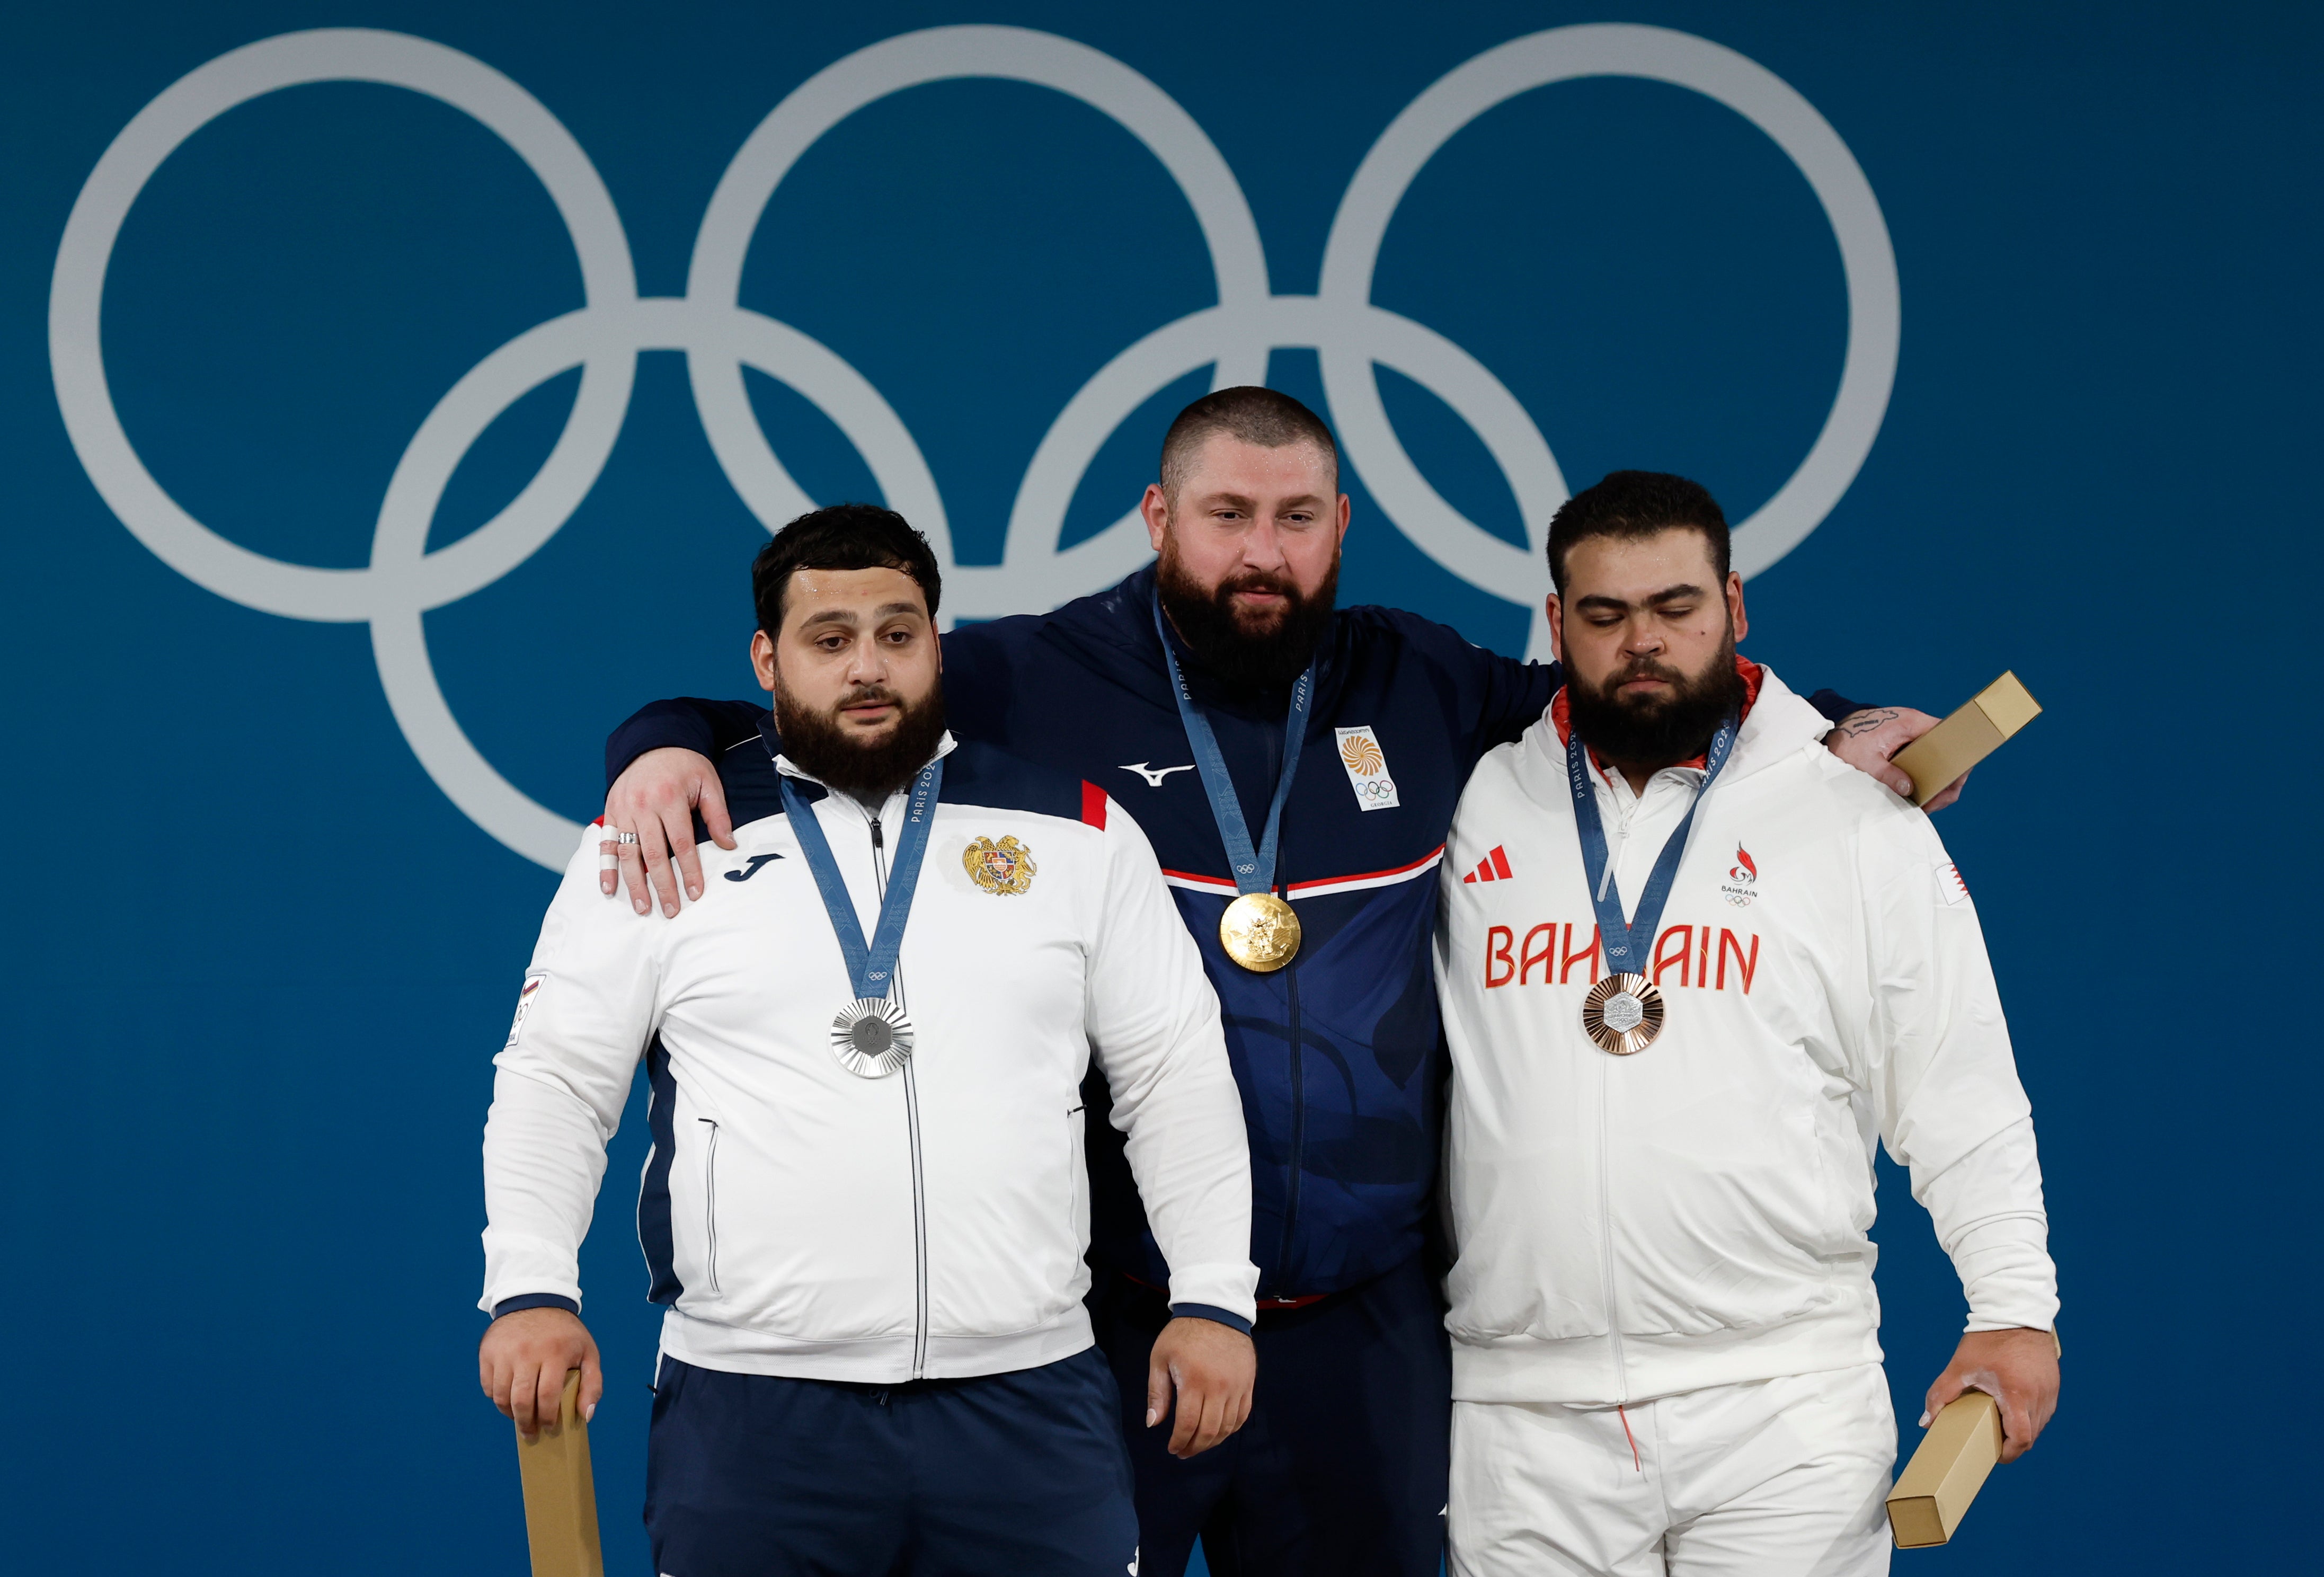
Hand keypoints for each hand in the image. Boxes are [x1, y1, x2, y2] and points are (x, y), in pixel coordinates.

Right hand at [479, 1307, 603, 1439]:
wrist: (535, 1301)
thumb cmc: (564, 1334)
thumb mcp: (587, 1352)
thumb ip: (592, 1384)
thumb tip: (585, 1415)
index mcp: (555, 1352)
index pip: (548, 1395)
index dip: (548, 1417)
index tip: (550, 1427)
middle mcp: (527, 1352)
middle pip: (521, 1400)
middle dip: (526, 1423)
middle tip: (530, 1433)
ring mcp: (504, 1352)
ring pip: (501, 1396)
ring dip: (509, 1414)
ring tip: (519, 1418)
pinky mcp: (488, 1352)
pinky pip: (488, 1386)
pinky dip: (496, 1398)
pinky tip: (508, 1399)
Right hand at [603, 747, 733, 915]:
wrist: (652, 741)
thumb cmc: (685, 765)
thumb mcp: (708, 782)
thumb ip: (717, 814)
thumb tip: (728, 844)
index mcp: (669, 798)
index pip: (682, 843)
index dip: (689, 871)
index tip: (695, 893)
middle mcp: (643, 806)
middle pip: (654, 854)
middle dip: (663, 885)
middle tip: (671, 910)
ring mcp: (623, 810)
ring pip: (628, 853)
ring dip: (634, 884)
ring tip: (643, 907)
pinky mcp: (610, 812)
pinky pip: (607, 844)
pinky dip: (606, 867)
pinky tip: (609, 888)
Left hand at [1145, 1316, 1255, 1458]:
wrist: (1216, 1310)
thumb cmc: (1183, 1334)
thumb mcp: (1160, 1358)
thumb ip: (1157, 1393)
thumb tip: (1153, 1424)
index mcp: (1194, 1381)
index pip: (1188, 1424)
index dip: (1179, 1442)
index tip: (1172, 1448)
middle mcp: (1219, 1388)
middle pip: (1209, 1431)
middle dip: (1195, 1447)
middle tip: (1184, 1452)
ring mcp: (1237, 1387)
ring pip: (1227, 1427)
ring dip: (1212, 1442)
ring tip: (1199, 1445)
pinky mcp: (1248, 1384)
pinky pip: (1242, 1416)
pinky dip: (1230, 1429)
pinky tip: (1219, 1432)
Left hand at [1824, 707, 1971, 810]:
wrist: (1834, 731)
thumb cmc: (1849, 741)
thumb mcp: (1865, 761)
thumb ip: (1886, 774)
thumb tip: (1908, 790)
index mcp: (1912, 722)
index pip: (1949, 736)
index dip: (1957, 758)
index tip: (1953, 781)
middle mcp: (1917, 726)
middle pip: (1947, 752)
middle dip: (1946, 778)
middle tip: (1936, 802)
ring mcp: (1913, 736)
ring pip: (1936, 759)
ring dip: (1936, 780)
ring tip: (1927, 803)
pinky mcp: (1907, 745)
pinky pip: (1924, 760)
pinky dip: (1924, 777)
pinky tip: (1917, 795)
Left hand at [1921, 1327, 2058, 1463]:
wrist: (2014, 1312)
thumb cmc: (1988, 1340)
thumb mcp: (1960, 1367)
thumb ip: (1941, 1394)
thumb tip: (1927, 1421)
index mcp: (2017, 1394)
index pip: (2021, 1439)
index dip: (2007, 1453)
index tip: (1993, 1454)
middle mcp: (2039, 1397)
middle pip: (2030, 1436)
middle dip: (2011, 1443)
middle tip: (1991, 1440)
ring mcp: (2049, 1391)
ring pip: (2039, 1425)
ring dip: (2021, 1430)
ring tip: (2000, 1423)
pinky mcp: (2053, 1385)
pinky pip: (2044, 1411)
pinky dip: (2029, 1416)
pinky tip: (2012, 1408)